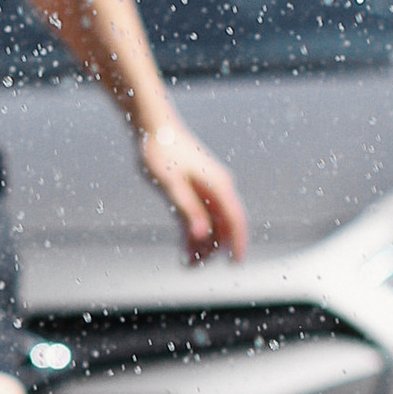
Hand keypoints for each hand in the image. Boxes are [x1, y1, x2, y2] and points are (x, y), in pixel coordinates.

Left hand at [138, 117, 247, 265]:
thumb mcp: (171, 185)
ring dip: (202, 242)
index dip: (238, 243)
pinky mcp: (196, 188)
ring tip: (186, 262)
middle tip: (193, 267)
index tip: (236, 263)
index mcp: (218, 185)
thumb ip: (187, 210)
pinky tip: (184, 247)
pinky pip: (201, 215)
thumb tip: (201, 236)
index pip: (235, 220)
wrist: (154, 126)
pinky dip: (194, 231)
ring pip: (212, 222)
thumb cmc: (161, 151)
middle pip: (224, 225)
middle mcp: (218, 187)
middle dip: (213, 248)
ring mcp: (208, 188)